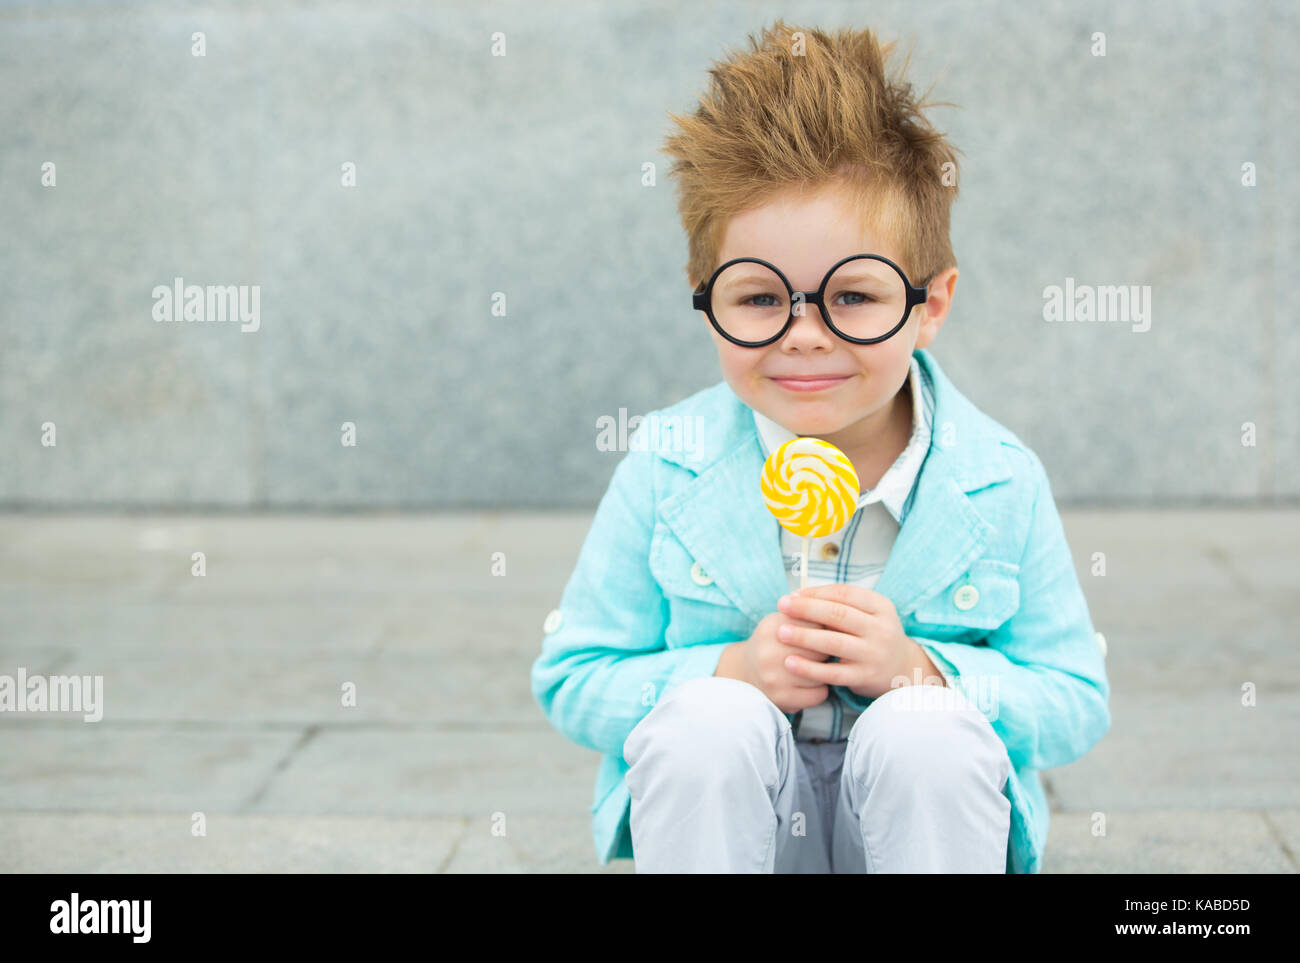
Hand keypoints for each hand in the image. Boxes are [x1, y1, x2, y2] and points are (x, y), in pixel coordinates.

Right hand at [716, 611, 833, 713]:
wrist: (746, 671)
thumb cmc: (773, 642)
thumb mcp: (782, 621)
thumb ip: (808, 616)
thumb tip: (841, 621)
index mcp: (771, 627)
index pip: (815, 623)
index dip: (825, 627)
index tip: (825, 631)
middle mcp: (769, 652)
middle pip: (821, 648)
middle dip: (827, 649)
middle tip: (822, 651)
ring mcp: (774, 678)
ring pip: (822, 672)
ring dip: (826, 670)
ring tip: (816, 667)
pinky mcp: (782, 699)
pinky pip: (820, 694)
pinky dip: (821, 689)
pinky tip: (812, 684)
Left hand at [775, 584, 946, 698]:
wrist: (902, 669)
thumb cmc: (873, 635)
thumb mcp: (868, 614)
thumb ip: (840, 604)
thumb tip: (798, 596)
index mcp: (881, 606)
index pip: (845, 593)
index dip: (816, 593)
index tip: (792, 595)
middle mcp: (881, 629)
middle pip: (838, 615)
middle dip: (806, 609)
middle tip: (782, 606)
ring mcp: (875, 654)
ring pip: (835, 643)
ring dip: (805, 637)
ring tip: (781, 632)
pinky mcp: (865, 676)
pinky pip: (833, 673)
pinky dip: (810, 668)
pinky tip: (791, 663)